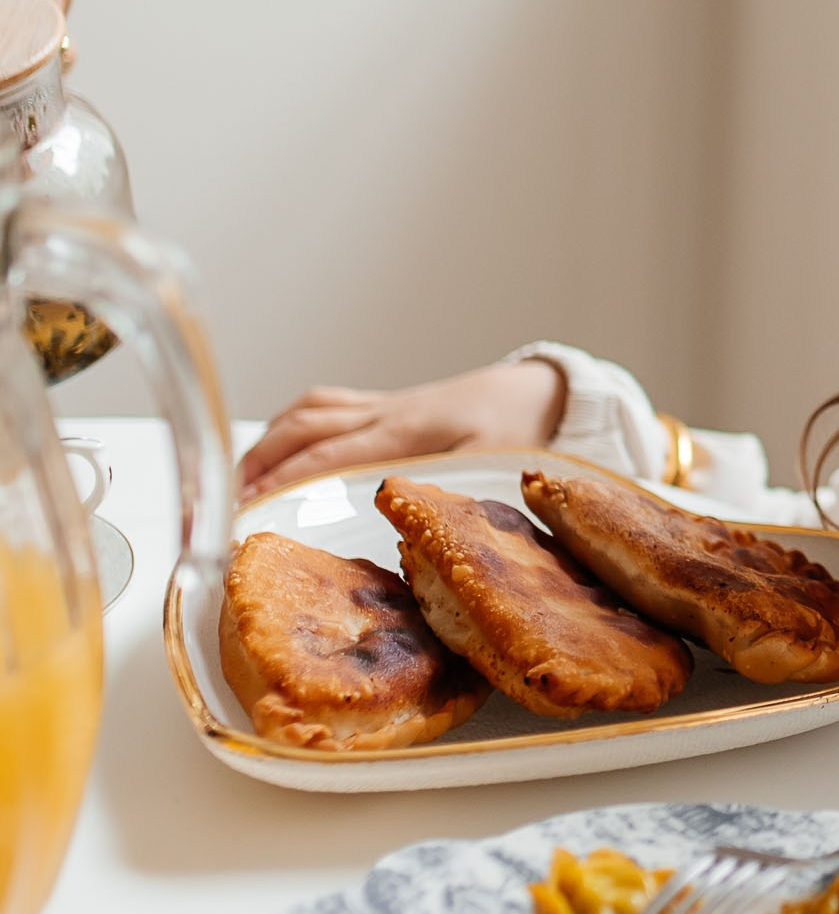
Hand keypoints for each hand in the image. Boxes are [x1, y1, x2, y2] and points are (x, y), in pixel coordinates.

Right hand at [238, 358, 566, 501]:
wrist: (536, 393)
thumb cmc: (517, 430)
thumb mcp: (491, 466)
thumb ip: (448, 489)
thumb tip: (405, 519)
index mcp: (404, 432)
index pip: (327, 455)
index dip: (282, 480)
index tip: (248, 505)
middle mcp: (384, 414)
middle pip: (303, 429)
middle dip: (258, 463)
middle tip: (226, 502)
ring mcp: (381, 406)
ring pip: (308, 412)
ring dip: (267, 442)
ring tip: (237, 479)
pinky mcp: (384, 405)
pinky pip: (325, 406)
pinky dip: (291, 425)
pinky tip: (277, 446)